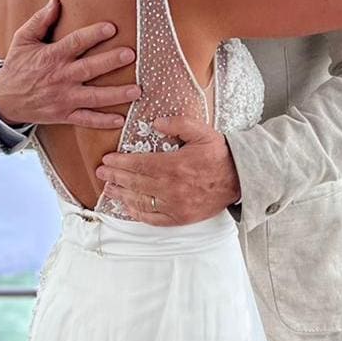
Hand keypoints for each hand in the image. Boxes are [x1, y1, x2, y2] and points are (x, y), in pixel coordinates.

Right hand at [0, 0, 139, 128]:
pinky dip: (103, 122)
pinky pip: (86, 120)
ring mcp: (64, 98)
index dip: (93, 34)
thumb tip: (56, 1)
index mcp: (52, 56)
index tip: (111, 27)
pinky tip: (121, 120)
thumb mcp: (23, 39)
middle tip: (130, 55)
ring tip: (136, 90)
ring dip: (115, 94)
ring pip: (93, 97)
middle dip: (110, 61)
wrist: (3, 100)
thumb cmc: (17, 66)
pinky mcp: (64, 115)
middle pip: (89, 68)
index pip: (76, 43)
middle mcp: (60, 77)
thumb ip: (40, 20)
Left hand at [96, 116, 240, 224]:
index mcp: (174, 166)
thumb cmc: (219, 154)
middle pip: (135, 183)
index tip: (107, 160)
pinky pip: (153, 218)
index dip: (120, 163)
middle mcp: (172, 188)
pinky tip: (128, 206)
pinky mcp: (180, 218)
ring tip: (109, 188)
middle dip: (115, 177)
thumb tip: (156, 122)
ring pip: (141, 201)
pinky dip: (137, 212)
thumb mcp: (202, 132)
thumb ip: (179, 124)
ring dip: (121, 195)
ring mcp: (175, 206)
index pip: (138, 165)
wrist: (240, 179)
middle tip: (101, 172)